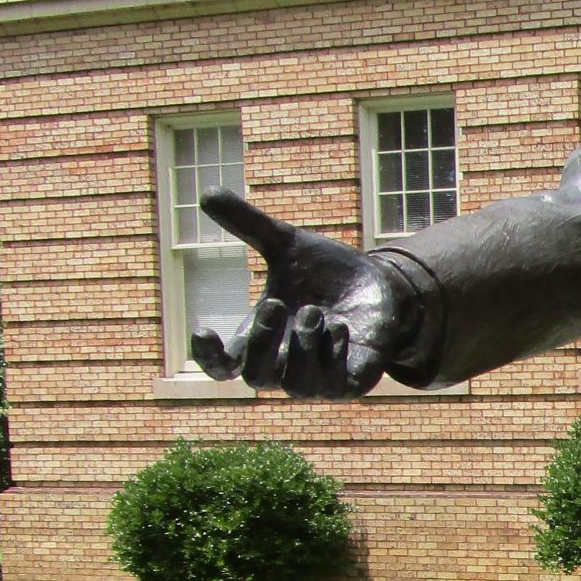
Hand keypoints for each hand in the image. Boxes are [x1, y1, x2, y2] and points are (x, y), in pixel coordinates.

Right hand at [190, 192, 419, 397]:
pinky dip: (333, 355)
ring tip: (315, 310)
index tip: (202, 330)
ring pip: (296, 385)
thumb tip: (206, 193)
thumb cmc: (324, 272)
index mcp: (260, 339)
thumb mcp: (286, 244)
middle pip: (256, 378)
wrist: (378, 286)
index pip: (224, 367)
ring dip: (301, 346)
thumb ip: (249, 225)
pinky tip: (340, 327)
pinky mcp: (351, 383)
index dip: (209, 358)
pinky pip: (336, 386)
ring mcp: (318, 379)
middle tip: (273, 303)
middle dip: (261, 342)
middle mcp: (285, 365)